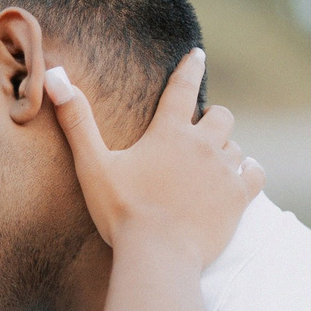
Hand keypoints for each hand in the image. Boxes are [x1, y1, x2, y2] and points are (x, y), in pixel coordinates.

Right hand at [46, 50, 259, 267]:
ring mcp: (224, 171)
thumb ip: (76, 119)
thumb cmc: (122, 211)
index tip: (198, 54)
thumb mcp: (92, 165)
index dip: (190, 68)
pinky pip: (255, 173)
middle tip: (198, 133)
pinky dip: (249, 171)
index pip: (182, 88)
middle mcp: (202, 145)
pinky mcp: (239, 197)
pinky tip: (241, 176)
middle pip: (221, 116)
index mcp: (168, 133)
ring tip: (210, 163)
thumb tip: (55, 75)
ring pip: (235, 147)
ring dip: (225, 150)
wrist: (159, 256)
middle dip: (212, 119)